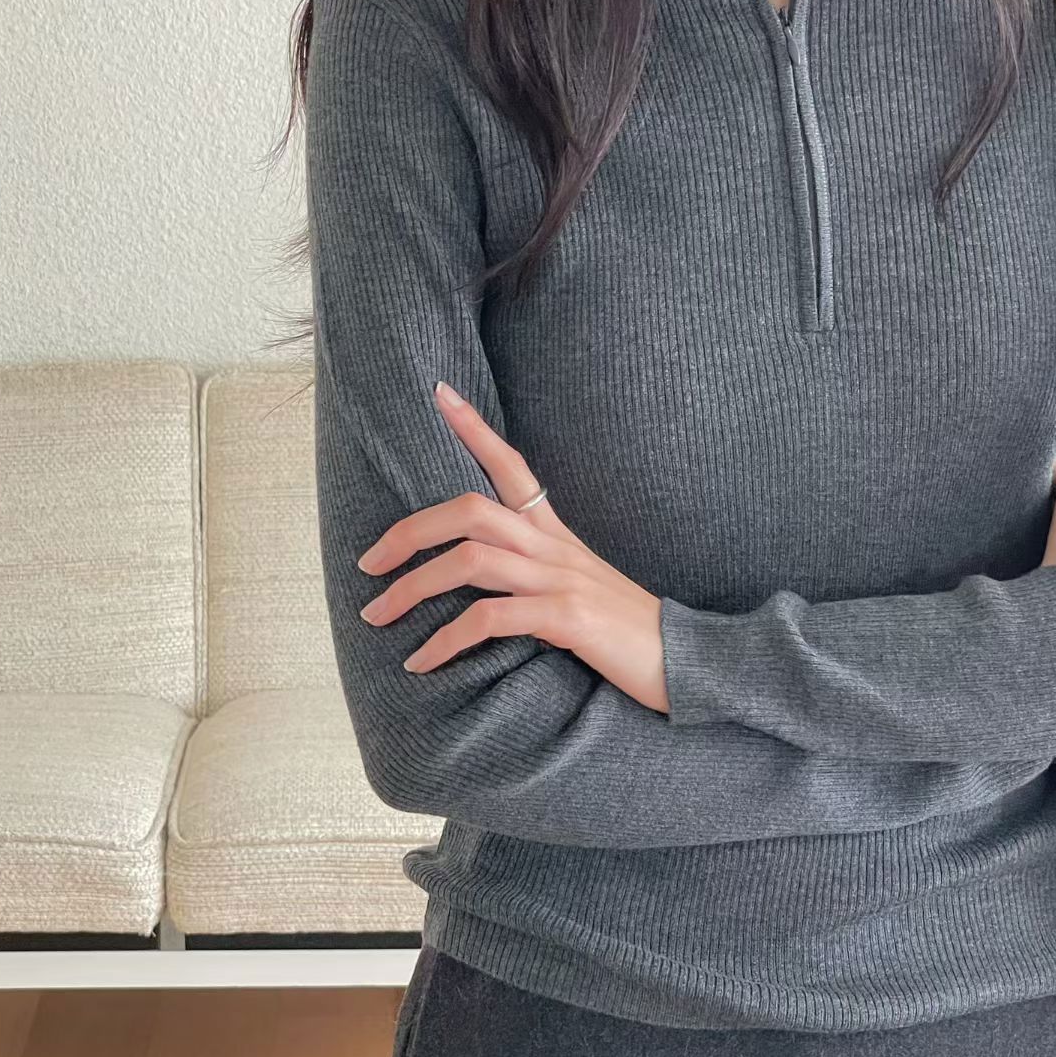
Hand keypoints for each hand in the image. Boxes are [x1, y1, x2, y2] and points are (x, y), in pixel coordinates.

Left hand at [356, 381, 668, 711]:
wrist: (687, 662)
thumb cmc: (628, 634)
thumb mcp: (579, 591)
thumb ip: (535, 578)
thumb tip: (485, 590)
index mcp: (557, 536)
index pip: (512, 467)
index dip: (474, 428)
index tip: (438, 393)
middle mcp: (555, 548)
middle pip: (469, 511)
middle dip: (408, 532)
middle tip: (368, 565)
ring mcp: (560, 580)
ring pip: (469, 562)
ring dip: (412, 589)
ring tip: (378, 615)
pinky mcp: (566, 618)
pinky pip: (489, 620)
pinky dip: (445, 641)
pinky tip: (421, 663)